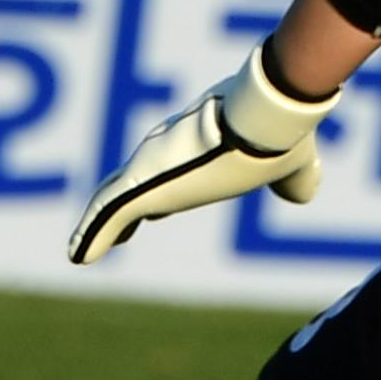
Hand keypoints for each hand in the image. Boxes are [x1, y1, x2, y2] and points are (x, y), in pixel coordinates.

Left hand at [66, 49, 331, 265]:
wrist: (264, 122)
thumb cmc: (278, 137)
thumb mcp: (294, 165)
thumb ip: (297, 179)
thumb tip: (304, 193)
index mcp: (203, 157)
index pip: (176, 177)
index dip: (165, 193)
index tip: (153, 210)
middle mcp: (170, 161)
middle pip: (141, 188)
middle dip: (127, 209)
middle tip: (116, 231)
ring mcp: (150, 173)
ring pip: (115, 203)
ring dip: (99, 228)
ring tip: (81, 250)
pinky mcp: (138, 188)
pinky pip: (105, 218)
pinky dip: (90, 237)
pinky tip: (76, 257)